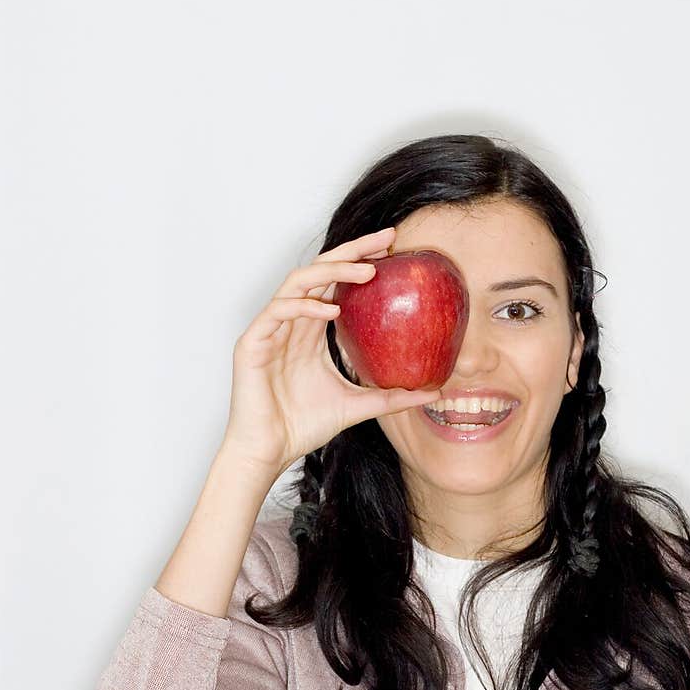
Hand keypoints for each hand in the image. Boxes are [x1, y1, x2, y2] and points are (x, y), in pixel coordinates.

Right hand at [221, 227, 442, 474]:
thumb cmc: (304, 426)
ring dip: (332, 272)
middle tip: (385, 239)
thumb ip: (393, 397)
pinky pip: (278, 311)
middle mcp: (291, 322)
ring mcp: (270, 329)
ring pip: (299, 282)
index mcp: (311, 330)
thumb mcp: (359, 406)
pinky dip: (305, 307)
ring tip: (366, 272)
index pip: (336, 284)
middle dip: (352, 251)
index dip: (360, 262)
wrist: (269, 450)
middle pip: (320, 271)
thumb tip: (436, 392)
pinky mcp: (253, 342)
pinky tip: (331, 310)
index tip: (393, 250)